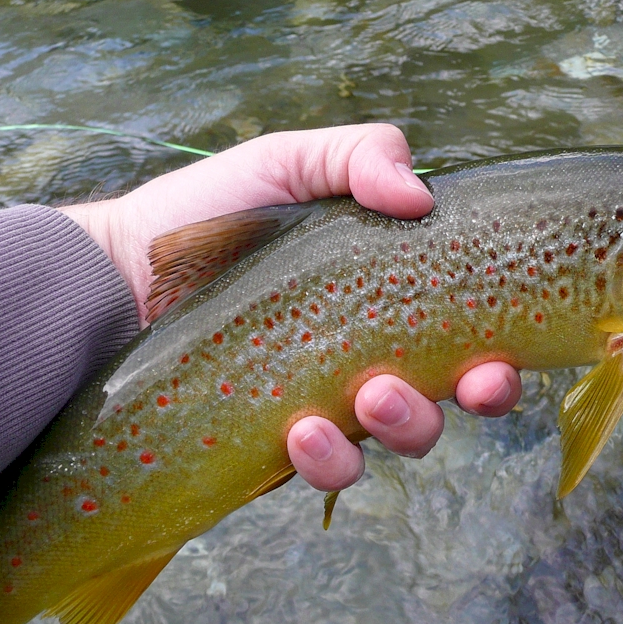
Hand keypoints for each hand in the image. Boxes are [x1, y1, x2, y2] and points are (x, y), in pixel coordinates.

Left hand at [60, 124, 520, 492]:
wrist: (122, 272)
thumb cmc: (211, 212)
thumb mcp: (288, 164)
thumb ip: (358, 155)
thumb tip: (420, 195)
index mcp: (389, 298)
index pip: (468, 338)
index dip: (498, 361)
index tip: (500, 361)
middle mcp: (370, 357)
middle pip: (450, 398)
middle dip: (472, 400)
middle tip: (463, 385)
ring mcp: (329, 405)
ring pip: (396, 441)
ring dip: (403, 427)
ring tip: (366, 399)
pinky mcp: (280, 444)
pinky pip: (327, 468)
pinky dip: (328, 457)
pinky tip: (301, 431)